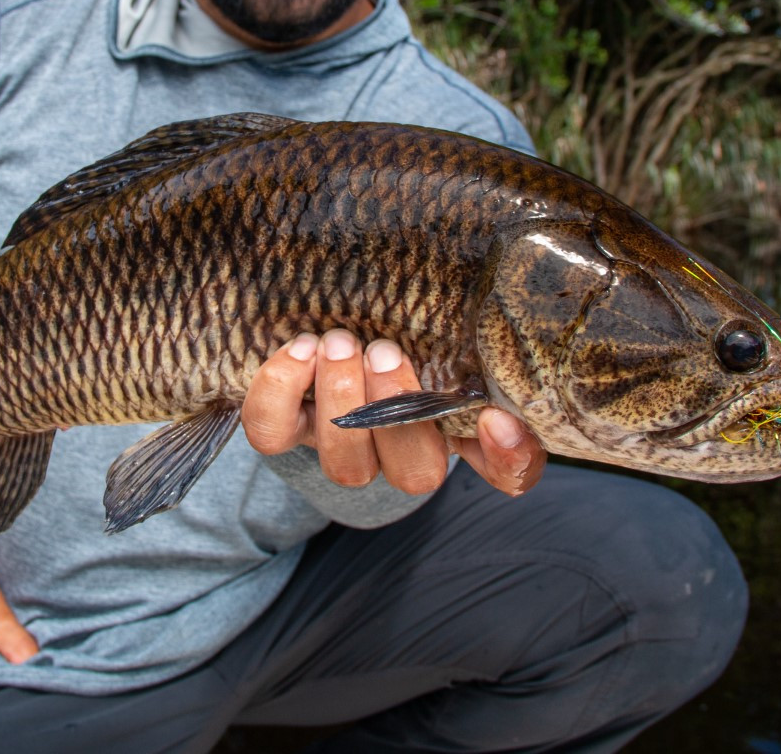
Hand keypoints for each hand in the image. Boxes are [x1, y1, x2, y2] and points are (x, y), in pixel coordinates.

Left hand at [242, 330, 543, 497]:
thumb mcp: (434, 313)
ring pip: (346, 464)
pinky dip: (282, 390)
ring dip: (342, 400)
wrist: (314, 311)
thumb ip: (468, 322)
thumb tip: (500, 310)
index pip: (505, 470)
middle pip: (415, 473)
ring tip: (338, 342)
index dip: (508, 458)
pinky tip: (299, 348)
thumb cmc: (391, 307)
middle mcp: (400, 449)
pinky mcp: (283, 429)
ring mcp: (340, 445)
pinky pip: (272, 433)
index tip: (495, 418)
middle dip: (397, 409)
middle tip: (384, 349)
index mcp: (452, 422)